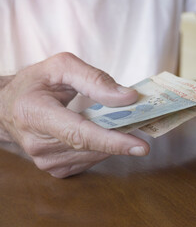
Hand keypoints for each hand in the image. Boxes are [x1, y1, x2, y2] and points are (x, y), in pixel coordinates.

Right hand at [0, 53, 148, 177]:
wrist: (8, 108)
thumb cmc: (34, 84)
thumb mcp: (61, 68)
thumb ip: (95, 80)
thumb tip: (128, 98)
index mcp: (35, 114)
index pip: (79, 134)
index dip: (112, 141)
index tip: (141, 146)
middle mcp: (38, 144)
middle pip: (92, 146)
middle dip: (121, 135)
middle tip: (141, 120)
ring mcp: (46, 161)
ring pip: (95, 155)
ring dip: (113, 141)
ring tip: (119, 122)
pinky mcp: (56, 169)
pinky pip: (90, 160)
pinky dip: (103, 147)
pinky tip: (102, 133)